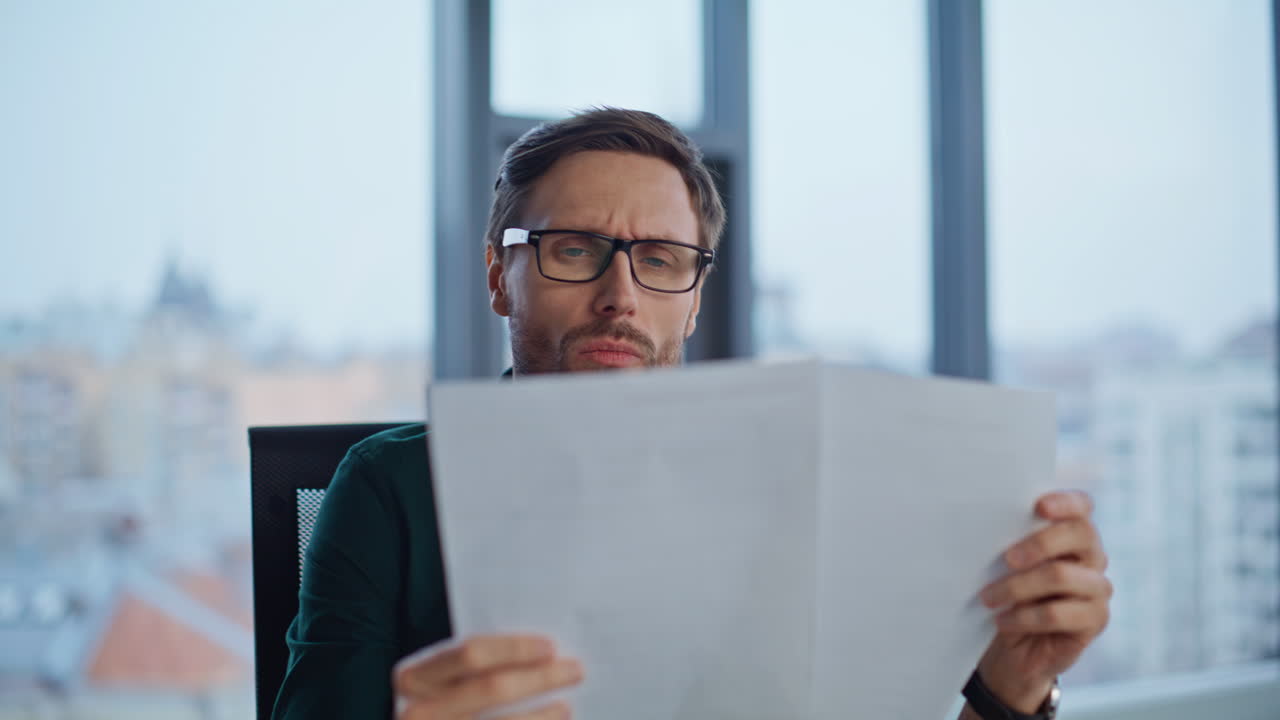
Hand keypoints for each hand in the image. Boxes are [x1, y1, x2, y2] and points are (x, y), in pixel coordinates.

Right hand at [393, 634, 583, 718]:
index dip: (514, 649)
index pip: (471, 654)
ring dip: (542, 715)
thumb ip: (472, 667)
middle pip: (493, 688)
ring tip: (565, 707)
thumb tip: (540, 652)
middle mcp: (420, 711)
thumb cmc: (435, 708)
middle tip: (574, 670)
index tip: (550, 647)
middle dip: (540, 677)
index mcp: (414, 678)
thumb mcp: (437, 682)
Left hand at [976, 491, 1111, 712]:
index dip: (1066, 502)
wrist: (1013, 646)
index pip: (1082, 506)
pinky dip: (1024, 617)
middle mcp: (1092, 556)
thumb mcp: (1004, 565)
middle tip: (1006, 558)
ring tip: (988, 598)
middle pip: (1080, 534)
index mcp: (1071, 533)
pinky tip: (1003, 620)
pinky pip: (1059, 613)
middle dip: (1040, 543)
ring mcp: (1097, 588)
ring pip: (1062, 576)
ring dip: (1018, 586)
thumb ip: (1009, 542)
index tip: (1038, 506)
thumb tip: (984, 525)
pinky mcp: (1095, 620)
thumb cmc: (1007, 593)